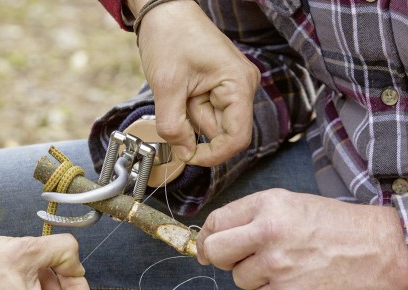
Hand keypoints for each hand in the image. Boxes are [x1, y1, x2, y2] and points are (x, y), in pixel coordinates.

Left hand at [133, 0, 259, 165]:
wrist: (164, 10)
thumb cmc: (170, 36)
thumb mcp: (166, 85)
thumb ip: (173, 126)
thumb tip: (183, 154)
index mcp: (238, 84)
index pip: (238, 138)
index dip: (214, 155)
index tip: (188, 157)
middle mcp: (242, 86)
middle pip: (222, 131)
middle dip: (193, 125)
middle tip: (174, 104)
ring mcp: (233, 87)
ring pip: (211, 122)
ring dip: (189, 115)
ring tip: (177, 89)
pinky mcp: (221, 87)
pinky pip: (206, 111)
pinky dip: (189, 108)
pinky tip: (181, 89)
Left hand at [196, 189, 407, 289]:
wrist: (382, 250)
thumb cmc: (337, 226)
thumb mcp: (293, 204)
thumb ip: (251, 217)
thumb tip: (208, 242)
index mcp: (269, 206)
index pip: (216, 222)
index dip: (207, 237)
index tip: (208, 246)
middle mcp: (269, 233)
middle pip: (214, 252)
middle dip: (220, 258)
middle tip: (239, 258)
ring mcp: (278, 267)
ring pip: (239, 279)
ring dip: (256, 276)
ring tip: (287, 266)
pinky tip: (296, 282)